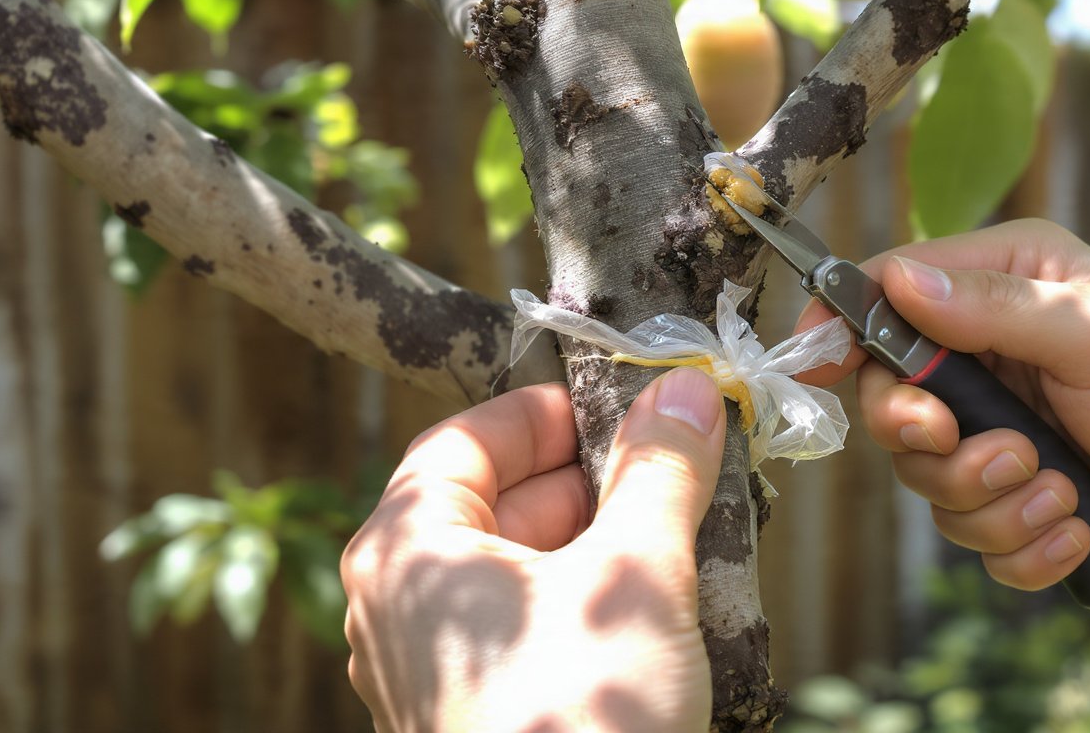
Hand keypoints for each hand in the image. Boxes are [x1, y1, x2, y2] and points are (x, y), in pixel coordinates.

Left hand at [341, 368, 725, 732]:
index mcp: (406, 551)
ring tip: (677, 530)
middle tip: (671, 462)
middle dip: (589, 479)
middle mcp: (400, 608)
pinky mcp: (472, 716)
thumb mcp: (634, 575)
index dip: (548, 413)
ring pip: (515, 569)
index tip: (622, 401)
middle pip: (492, 503)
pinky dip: (581, 602)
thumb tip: (689, 391)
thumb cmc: (579, 722)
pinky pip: (523, 629)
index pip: (465, 440)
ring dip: (595, 541)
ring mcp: (431, 670)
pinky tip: (651, 608)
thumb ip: (660, 471)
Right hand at [797, 219, 1089, 591]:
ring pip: (926, 479)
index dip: (843, 326)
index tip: (814, 365)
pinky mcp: (1013, 497)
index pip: (890, 291)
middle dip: (931, 442)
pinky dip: (1022, 544)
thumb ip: (992, 309)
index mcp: (1004, 288)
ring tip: (1061, 489)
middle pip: (891, 399)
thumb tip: (897, 283)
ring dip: (993, 500)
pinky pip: (971, 536)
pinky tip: (1075, 526)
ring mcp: (997, 429)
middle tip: (994, 451)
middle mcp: (989, 355)